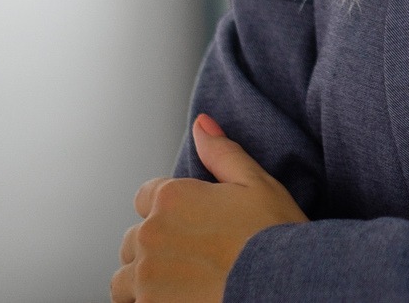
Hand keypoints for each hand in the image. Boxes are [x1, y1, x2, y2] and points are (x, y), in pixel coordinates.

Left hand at [111, 114, 308, 302]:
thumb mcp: (257, 184)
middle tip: (193, 259)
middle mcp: (152, 234)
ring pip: (125, 278)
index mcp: (173, 197)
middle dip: (156, 247)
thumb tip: (201, 123)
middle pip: (134, 239)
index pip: (145, 197)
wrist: (284, 284)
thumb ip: (222, 153)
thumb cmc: (274, 236)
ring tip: (179, 285)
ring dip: (143, 281)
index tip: (191, 225)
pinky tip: (177, 299)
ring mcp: (146, 275)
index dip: (168, 210)